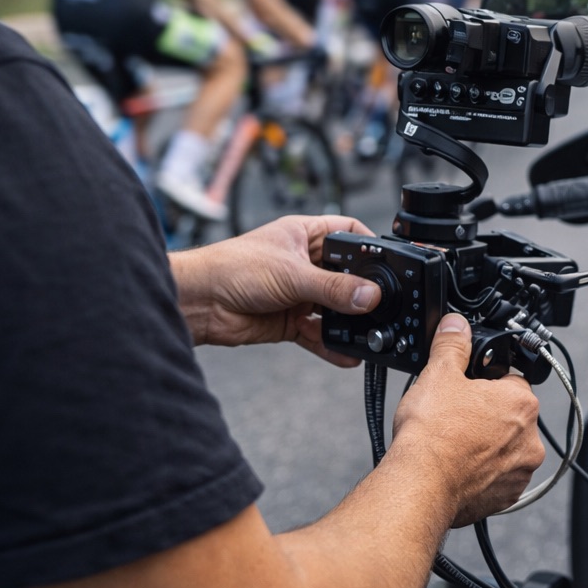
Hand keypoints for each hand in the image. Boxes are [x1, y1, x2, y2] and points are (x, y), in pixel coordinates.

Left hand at [171, 215, 381, 366]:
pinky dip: (332, 345)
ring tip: (366, 332)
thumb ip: (334, 288)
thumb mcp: (292, 274)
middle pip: (347, 275)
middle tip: (380, 304)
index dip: (370, 245)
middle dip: (362, 291)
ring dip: (347, 321)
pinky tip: (347, 354)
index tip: (390, 263)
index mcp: (305, 235)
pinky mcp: (289, 321)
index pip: (349, 233)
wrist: (197, 303)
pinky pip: (318, 334)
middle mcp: (304, 263)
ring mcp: (298, 293)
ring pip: (334, 307)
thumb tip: (370, 296)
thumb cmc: (231, 268)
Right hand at [393, 314, 544, 526]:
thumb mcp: (439, 374)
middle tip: (456, 417)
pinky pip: (498, 478)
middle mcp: (530, 439)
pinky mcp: (507, 497)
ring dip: (487, 445)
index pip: (512, 381)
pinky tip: (458, 467)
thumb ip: (452, 345)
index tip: (468, 390)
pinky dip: (482, 473)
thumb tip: (456, 325)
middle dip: (487, 415)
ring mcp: (520, 471)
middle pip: (510, 416)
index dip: (486, 382)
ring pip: (506, 448)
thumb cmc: (432, 434)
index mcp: (521, 403)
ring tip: (454, 444)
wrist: (420, 484)